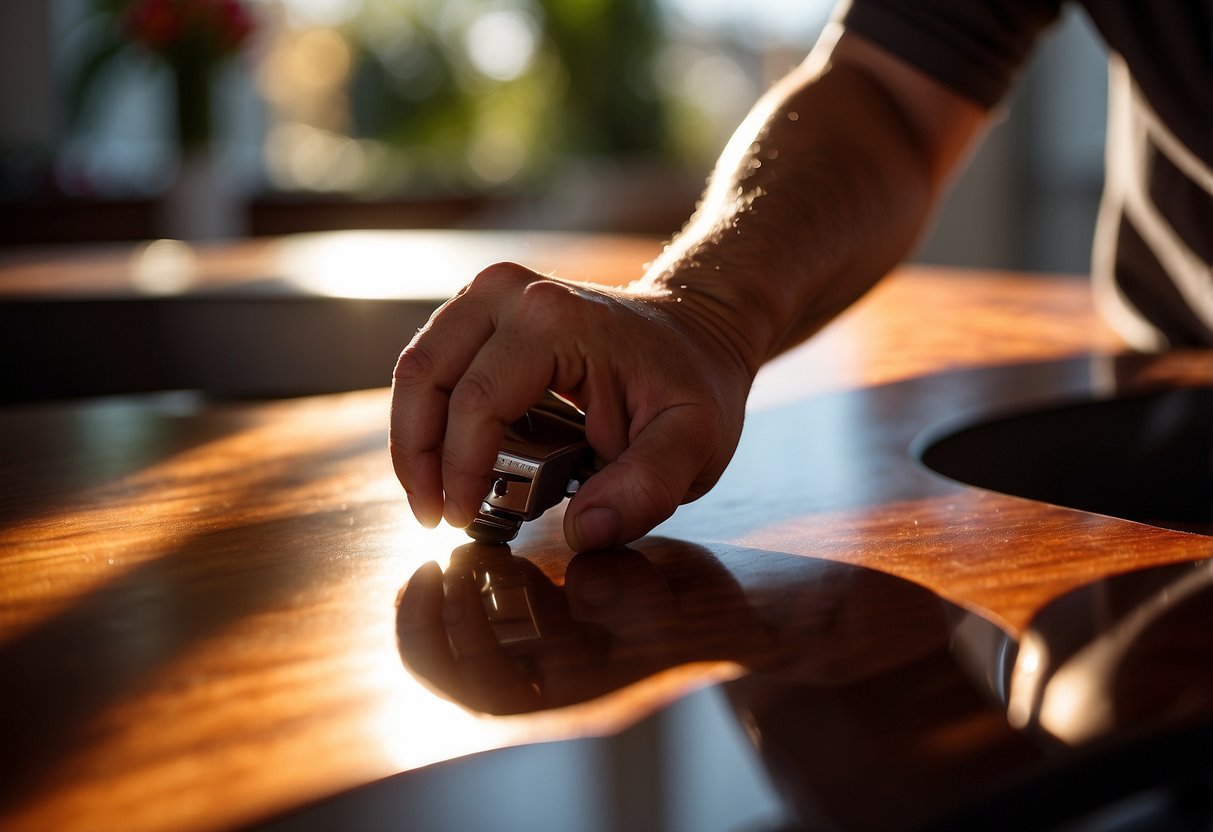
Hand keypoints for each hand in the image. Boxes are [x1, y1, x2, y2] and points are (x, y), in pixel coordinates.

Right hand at [390, 261, 755, 550]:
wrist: (697, 329)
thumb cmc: (692, 385)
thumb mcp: (694, 444)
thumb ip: (647, 489)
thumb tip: (583, 533)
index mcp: (555, 320)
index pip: (478, 402)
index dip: (460, 469)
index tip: (462, 519)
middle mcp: (512, 293)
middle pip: (426, 376)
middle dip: (417, 456)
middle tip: (432, 516)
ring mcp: (493, 294)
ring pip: (417, 367)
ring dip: (414, 437)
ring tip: (433, 495)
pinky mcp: (484, 309)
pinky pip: (433, 363)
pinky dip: (429, 416)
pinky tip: (447, 461)